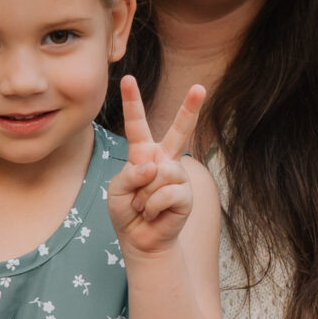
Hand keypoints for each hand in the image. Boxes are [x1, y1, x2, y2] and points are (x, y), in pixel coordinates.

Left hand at [105, 75, 203, 257]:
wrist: (142, 240)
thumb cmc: (127, 213)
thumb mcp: (117, 190)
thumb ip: (129, 174)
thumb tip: (155, 167)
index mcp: (144, 153)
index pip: (136, 124)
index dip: (132, 101)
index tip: (127, 78)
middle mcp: (164, 160)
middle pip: (179, 130)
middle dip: (190, 109)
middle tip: (200, 87)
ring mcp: (177, 176)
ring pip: (159, 174)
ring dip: (144, 196)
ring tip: (143, 207)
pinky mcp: (186, 194)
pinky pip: (166, 192)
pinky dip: (153, 206)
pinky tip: (153, 214)